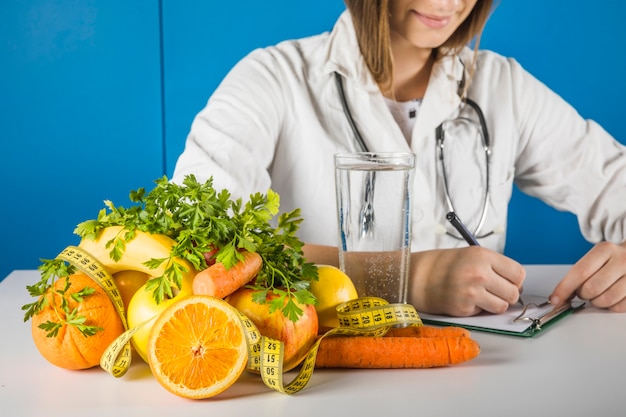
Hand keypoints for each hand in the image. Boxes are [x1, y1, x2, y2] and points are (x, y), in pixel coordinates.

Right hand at [409, 247, 525, 315]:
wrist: (419, 277)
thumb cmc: (446, 265)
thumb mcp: (472, 255)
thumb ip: (495, 266)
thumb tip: (517, 285)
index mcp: (483, 256)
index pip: (518, 273)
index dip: (515, 280)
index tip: (507, 281)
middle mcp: (479, 273)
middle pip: (513, 292)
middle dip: (506, 294)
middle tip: (493, 290)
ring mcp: (472, 292)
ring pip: (502, 306)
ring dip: (495, 303)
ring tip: (480, 295)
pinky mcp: (464, 308)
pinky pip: (484, 312)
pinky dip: (478, 308)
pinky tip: (466, 299)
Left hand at [550, 241, 625, 311]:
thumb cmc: (612, 259)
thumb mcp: (596, 257)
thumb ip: (579, 273)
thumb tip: (559, 295)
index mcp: (605, 249)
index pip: (579, 272)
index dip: (564, 288)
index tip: (555, 299)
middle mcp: (621, 260)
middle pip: (591, 288)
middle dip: (582, 294)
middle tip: (584, 291)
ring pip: (606, 299)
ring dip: (596, 302)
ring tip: (597, 294)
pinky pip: (619, 307)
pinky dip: (610, 307)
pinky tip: (610, 298)